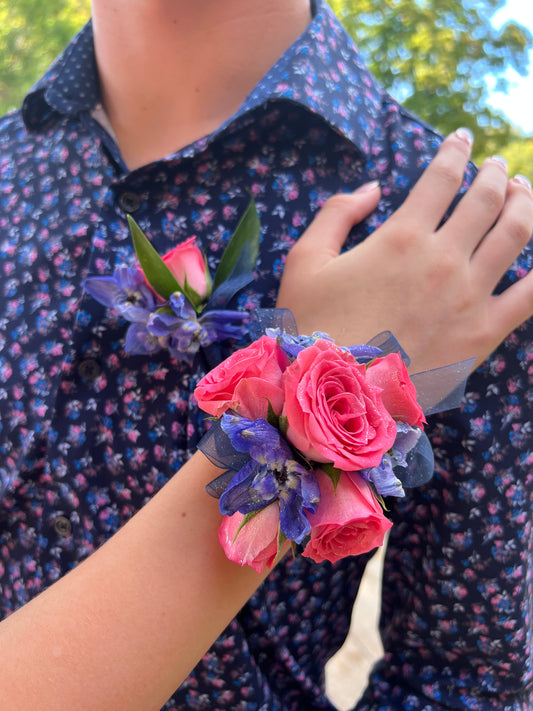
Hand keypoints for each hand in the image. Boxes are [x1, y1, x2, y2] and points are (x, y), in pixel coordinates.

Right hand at [277, 130, 532, 372]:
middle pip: (487, 199)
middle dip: (496, 174)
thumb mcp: (306, 261)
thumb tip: (372, 188)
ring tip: (524, 192)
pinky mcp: (484, 333)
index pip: (442, 177)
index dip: (455, 150)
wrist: (336, 394)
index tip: (461, 138)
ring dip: (525, 204)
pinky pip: (530, 295)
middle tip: (498, 166)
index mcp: (401, 236)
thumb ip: (336, 214)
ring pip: (516, 234)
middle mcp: (443, 259)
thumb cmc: (314, 325)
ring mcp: (469, 296)